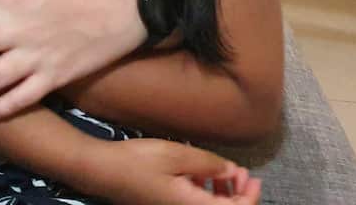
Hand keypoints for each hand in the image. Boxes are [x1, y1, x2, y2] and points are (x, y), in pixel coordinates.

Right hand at [102, 140, 260, 204]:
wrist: (102, 170)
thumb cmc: (138, 162)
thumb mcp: (176, 156)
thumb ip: (208, 164)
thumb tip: (232, 171)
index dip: (249, 198)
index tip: (253, 177)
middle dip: (238, 195)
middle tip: (243, 173)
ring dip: (222, 193)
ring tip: (224, 171)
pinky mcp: (165, 204)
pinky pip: (194, 203)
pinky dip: (205, 192)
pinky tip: (202, 174)